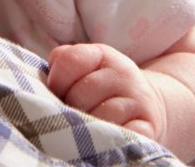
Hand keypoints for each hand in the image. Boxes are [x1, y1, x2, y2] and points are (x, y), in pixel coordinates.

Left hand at [46, 43, 164, 140]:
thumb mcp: (83, 68)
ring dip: (88, 128)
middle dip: (69, 109)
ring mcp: (138, 100)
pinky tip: (105, 138)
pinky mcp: (148, 126)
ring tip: (88, 128)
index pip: (69, 60)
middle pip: (80, 93)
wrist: (147, 106)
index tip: (59, 92)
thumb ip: (61, 65)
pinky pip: (123, 135)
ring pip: (100, 117)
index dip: (56, 80)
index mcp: (102, 55)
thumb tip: (46, 80)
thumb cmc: (101, 90)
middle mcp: (123, 73)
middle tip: (73, 115)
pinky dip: (111, 139)